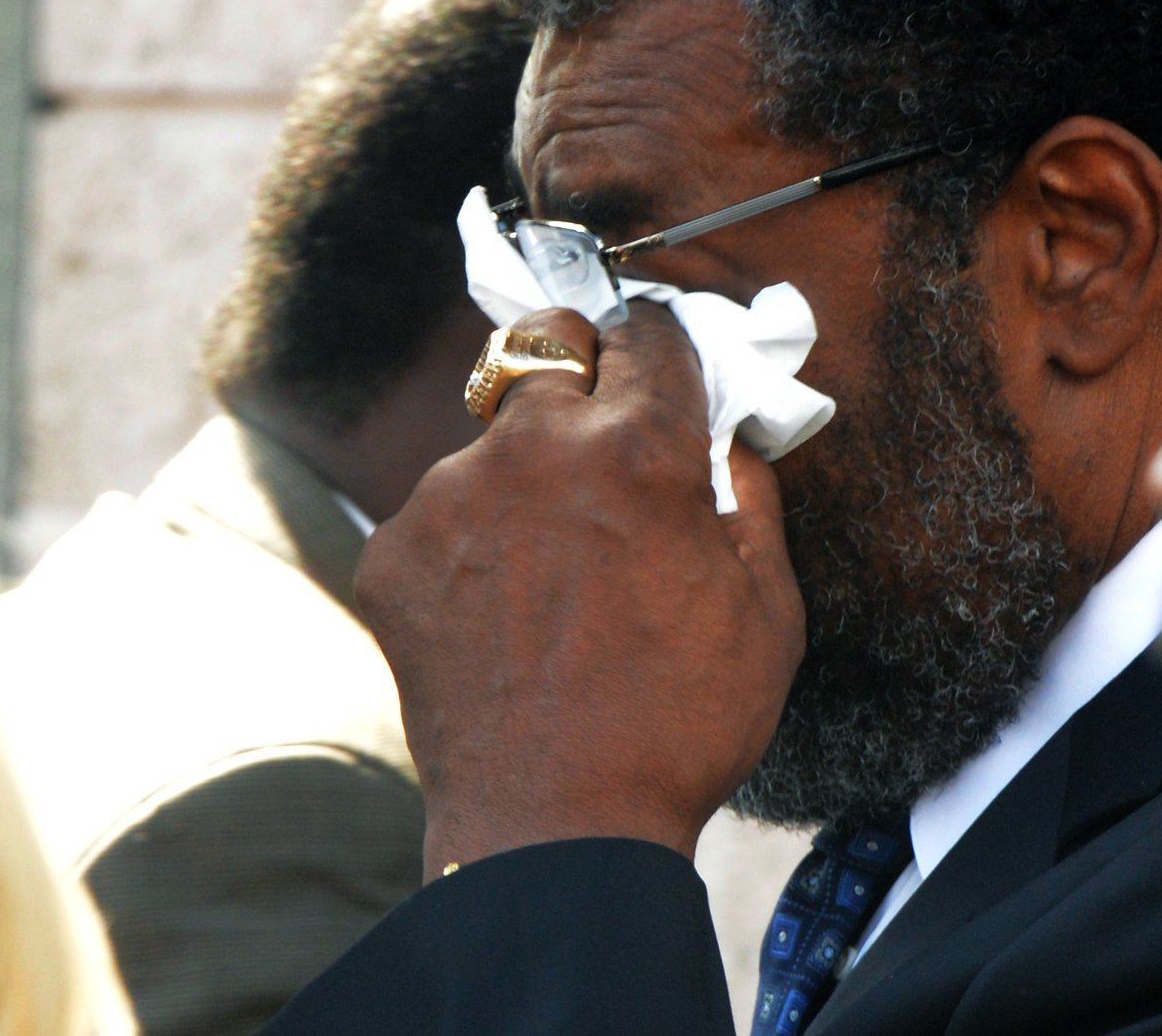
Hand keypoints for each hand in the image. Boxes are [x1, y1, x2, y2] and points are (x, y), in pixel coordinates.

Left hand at [355, 301, 804, 878]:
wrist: (554, 828)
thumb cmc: (677, 724)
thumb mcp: (769, 610)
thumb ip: (751, 496)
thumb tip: (730, 439)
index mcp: (639, 446)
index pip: (647, 333)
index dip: (663, 346)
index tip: (663, 366)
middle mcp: (533, 446)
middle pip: (545, 340)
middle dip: (576, 359)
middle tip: (596, 414)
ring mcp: (448, 494)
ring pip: (489, 438)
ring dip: (521, 473)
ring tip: (549, 570)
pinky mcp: (393, 550)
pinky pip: (440, 516)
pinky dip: (470, 547)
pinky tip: (500, 616)